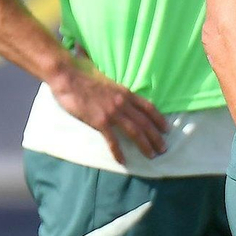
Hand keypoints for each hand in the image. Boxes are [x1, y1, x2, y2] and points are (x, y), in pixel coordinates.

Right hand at [49, 53, 166, 162]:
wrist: (68, 76)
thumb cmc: (84, 75)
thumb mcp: (107, 80)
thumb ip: (116, 89)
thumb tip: (120, 93)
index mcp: (126, 92)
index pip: (149, 108)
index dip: (159, 119)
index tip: (167, 129)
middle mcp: (123, 102)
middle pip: (145, 123)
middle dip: (156, 137)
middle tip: (163, 149)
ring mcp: (112, 112)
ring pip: (134, 132)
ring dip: (144, 145)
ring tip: (151, 156)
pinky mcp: (99, 121)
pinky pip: (112, 139)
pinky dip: (118, 151)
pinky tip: (122, 160)